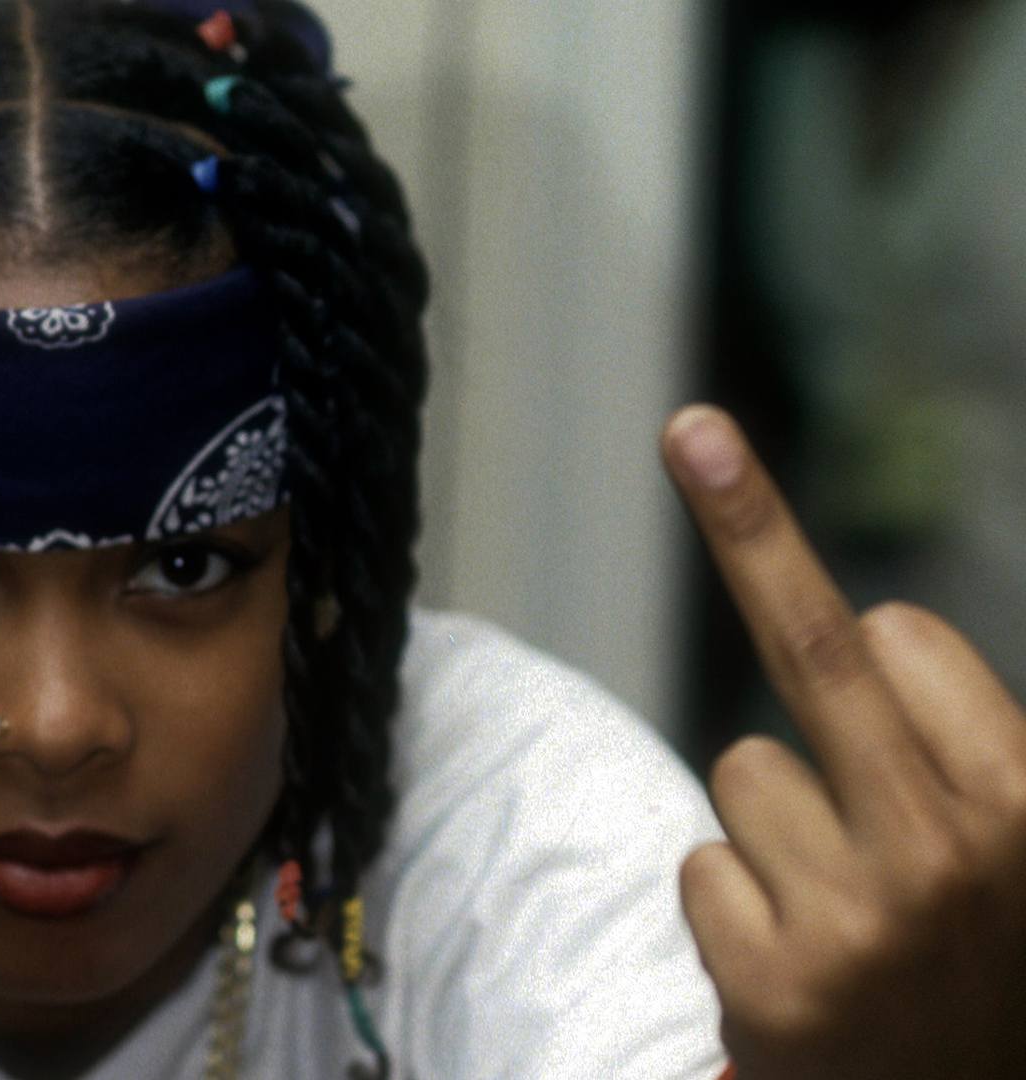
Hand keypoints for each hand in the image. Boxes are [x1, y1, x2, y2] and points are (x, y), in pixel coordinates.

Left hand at [665, 405, 1025, 1079]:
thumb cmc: (990, 966)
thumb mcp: (1016, 845)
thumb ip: (968, 737)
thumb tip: (883, 632)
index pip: (895, 636)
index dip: (867, 641)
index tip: (765, 489)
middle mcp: (955, 849)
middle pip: (817, 648)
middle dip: (747, 524)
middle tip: (691, 429)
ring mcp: (860, 918)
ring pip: (744, 772)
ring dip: (775, 828)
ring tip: (847, 913)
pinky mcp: (775, 982)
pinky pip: (701, 867)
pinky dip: (732, 905)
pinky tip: (798, 967)